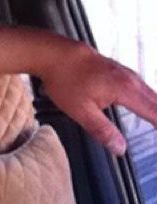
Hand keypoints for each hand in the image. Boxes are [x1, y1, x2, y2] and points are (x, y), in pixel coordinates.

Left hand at [42, 43, 156, 155]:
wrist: (56, 54)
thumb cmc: (66, 81)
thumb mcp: (80, 111)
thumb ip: (102, 130)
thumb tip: (120, 149)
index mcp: (125, 90)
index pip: (153, 112)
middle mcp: (130, 79)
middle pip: (156, 101)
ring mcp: (125, 72)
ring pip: (150, 92)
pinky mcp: (118, 69)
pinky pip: (140, 85)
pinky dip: (148, 97)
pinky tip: (146, 102)